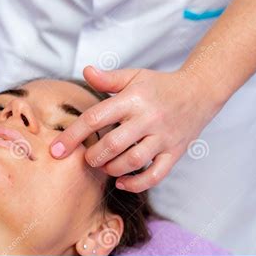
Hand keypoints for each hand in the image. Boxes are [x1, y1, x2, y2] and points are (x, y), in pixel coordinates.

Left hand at [50, 65, 221, 192]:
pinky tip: (122, 182)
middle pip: (112, 144)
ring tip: (104, 166)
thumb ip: (109, 79)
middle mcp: (148, 118)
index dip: (72, 135)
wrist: (200, 91)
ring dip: (111, 169)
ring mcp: (164, 137)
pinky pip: (156, 175)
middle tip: (87, 158)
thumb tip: (85, 71)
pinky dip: (137, 184)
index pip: (96, 118)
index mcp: (133, 99)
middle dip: (93, 156)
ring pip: (132, 161)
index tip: (56, 150)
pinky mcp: (176, 152)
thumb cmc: (159, 85)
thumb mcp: (134, 76)